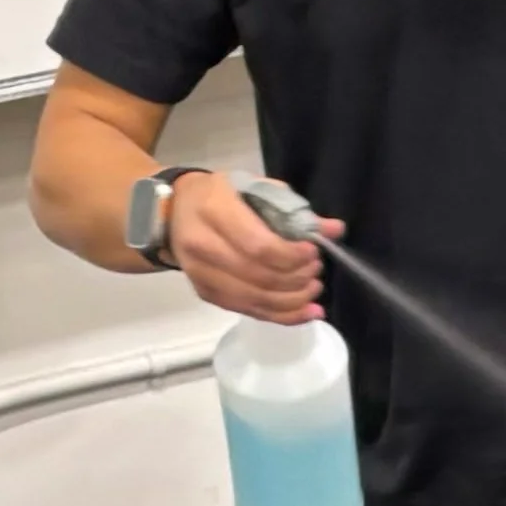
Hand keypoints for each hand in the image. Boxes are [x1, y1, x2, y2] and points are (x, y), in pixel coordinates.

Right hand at [165, 175, 328, 326]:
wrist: (172, 212)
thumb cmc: (219, 195)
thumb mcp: (254, 188)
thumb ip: (293, 210)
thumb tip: (333, 230)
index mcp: (214, 211)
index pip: (257, 245)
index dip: (291, 256)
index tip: (314, 253)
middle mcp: (203, 246)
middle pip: (259, 276)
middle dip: (296, 278)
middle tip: (316, 271)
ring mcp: (201, 275)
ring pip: (255, 299)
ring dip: (293, 301)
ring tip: (314, 290)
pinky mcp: (206, 294)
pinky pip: (248, 311)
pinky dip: (282, 316)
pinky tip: (307, 312)